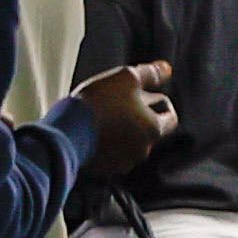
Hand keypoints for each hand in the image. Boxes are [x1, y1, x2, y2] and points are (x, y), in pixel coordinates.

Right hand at [68, 61, 174, 180]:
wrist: (68, 132)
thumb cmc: (99, 102)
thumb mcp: (127, 78)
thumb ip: (150, 73)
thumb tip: (166, 69)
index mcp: (153, 129)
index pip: (170, 118)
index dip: (160, 103)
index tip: (145, 95)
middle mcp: (143, 150)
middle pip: (148, 130)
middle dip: (138, 116)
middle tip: (119, 102)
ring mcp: (123, 162)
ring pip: (129, 143)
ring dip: (122, 131)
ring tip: (104, 116)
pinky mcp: (104, 169)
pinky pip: (111, 155)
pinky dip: (107, 144)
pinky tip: (93, 131)